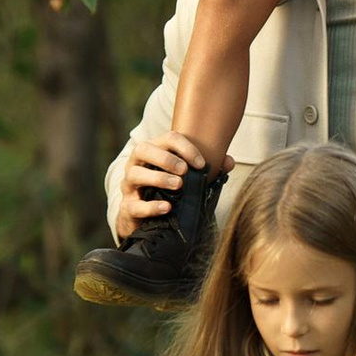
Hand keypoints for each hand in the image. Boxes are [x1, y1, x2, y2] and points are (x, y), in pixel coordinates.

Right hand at [110, 122, 209, 242]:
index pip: (167, 139)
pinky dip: (151, 207)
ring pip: (135, 174)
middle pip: (143, 149)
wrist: (144, 217)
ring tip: (178, 185)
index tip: (202, 163)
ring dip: (158, 178)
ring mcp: (129, 184)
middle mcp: (137, 163)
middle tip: (184, 170)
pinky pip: (134, 205)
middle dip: (165, 159)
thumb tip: (228, 161)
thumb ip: (206, 168)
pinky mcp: (127, 206)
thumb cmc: (168, 189)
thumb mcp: (186, 176)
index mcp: (154, 151)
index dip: (185, 147)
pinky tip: (167, 207)